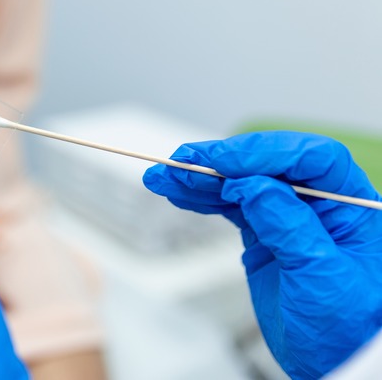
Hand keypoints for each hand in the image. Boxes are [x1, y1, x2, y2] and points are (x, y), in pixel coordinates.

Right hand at [143, 131, 381, 378]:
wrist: (335, 363)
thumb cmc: (347, 329)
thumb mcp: (321, 277)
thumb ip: (289, 226)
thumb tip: (253, 184)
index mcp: (350, 205)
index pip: (310, 159)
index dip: (263, 154)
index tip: (222, 163)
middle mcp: (321, 203)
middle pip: (268, 165)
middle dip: (222, 162)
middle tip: (180, 163)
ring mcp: (290, 217)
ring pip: (243, 183)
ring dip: (201, 179)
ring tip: (163, 177)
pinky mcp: (266, 234)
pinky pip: (232, 206)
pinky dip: (203, 199)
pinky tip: (179, 193)